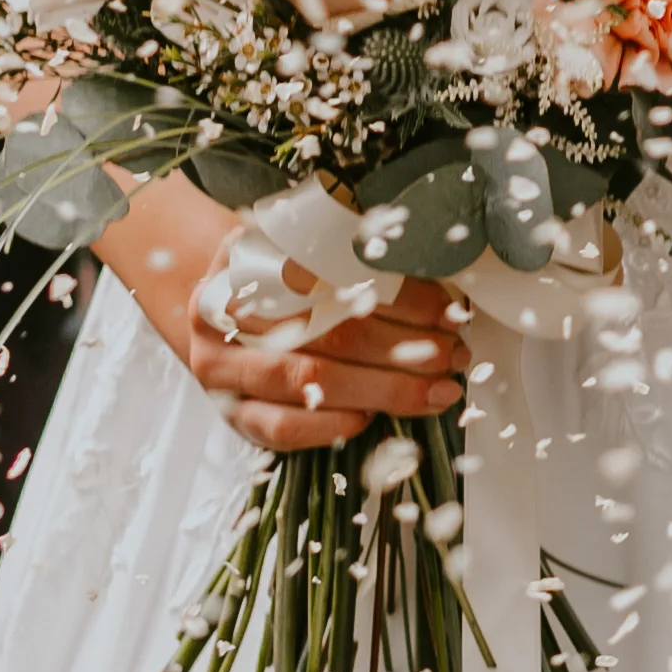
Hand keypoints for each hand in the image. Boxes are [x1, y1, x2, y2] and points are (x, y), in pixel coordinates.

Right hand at [86, 168, 472, 453]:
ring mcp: (221, 369)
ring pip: (308, 382)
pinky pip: (281, 428)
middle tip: (454, 355)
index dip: (398, 297)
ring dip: (383, 390)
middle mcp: (222, 315)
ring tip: (436, 390)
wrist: (218, 305)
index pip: (334, 278)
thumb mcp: (299, 243)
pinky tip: (372, 420)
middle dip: (403, 349)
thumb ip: (347, 248)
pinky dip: (331, 426)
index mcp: (244, 261)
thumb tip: (433, 262)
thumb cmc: (276, 274)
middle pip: (327, 333)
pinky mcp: (230, 413)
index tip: (448, 309)